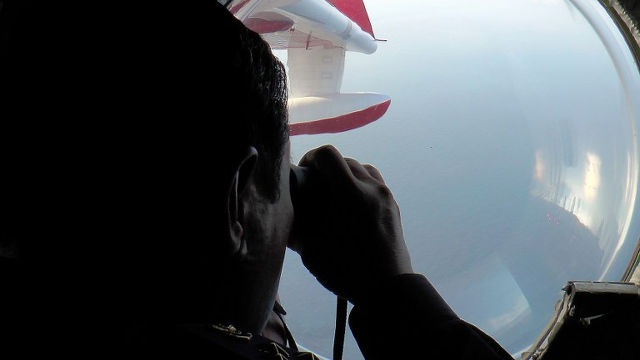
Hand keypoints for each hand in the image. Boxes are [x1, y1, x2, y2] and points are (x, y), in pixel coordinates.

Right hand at [289, 145, 412, 304]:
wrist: (387, 290)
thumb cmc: (345, 270)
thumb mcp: (311, 248)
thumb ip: (297, 224)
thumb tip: (285, 211)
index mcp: (350, 192)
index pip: (328, 155)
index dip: (311, 158)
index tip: (304, 173)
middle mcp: (371, 188)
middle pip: (345, 160)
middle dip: (327, 169)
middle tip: (316, 188)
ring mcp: (386, 196)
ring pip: (362, 169)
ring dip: (346, 175)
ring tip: (335, 196)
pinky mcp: (393, 207)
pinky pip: (375, 184)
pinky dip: (361, 186)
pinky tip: (351, 208)